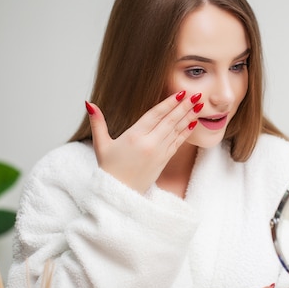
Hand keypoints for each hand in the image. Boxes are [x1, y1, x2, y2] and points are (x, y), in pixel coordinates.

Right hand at [85, 91, 201, 193]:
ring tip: (199, 105)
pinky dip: (186, 132)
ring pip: (176, 130)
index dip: (169, 103)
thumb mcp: (101, 145)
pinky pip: (177, 143)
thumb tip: (89, 103)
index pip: (155, 115)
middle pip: (169, 120)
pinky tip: (193, 123)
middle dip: (184, 107)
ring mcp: (159, 152)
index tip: (180, 93)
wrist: (120, 194)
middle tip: (196, 94)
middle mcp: (150, 143)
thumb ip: (97, 122)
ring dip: (188, 117)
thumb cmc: (110, 170)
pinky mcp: (164, 160)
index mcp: (134, 136)